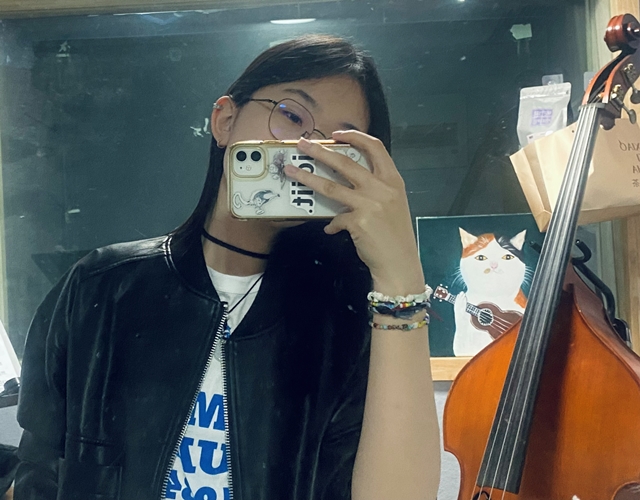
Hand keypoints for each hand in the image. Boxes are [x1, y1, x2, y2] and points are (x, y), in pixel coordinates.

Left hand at [283, 130, 423, 295]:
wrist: (399, 262)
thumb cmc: (396, 234)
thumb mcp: (394, 204)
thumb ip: (376, 190)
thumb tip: (349, 185)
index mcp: (393, 180)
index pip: (375, 147)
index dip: (355, 136)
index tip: (337, 134)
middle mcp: (381, 188)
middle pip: (345, 162)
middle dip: (320, 151)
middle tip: (303, 145)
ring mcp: (369, 204)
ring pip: (330, 186)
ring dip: (308, 178)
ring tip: (291, 172)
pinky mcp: (357, 221)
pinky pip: (335, 218)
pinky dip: (331, 223)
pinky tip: (331, 229)